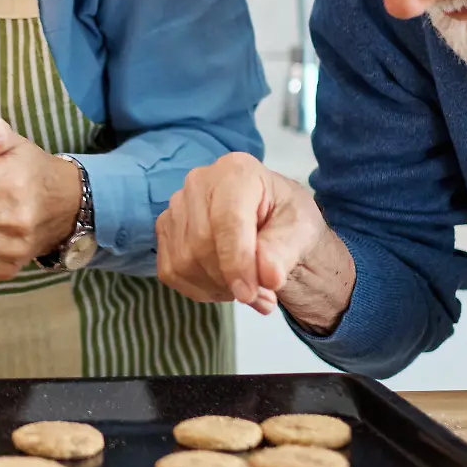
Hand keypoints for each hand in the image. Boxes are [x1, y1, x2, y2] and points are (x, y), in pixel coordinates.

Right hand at [155, 152, 355, 330]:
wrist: (270, 223)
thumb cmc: (286, 220)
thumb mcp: (301, 231)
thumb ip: (284, 251)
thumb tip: (268, 276)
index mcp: (237, 171)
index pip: (227, 220)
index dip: (237, 262)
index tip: (249, 293)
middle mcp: (198, 182)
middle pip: (200, 244)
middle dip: (229, 279)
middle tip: (262, 295)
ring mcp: (176, 206)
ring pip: (183, 262)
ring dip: (217, 288)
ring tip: (249, 289)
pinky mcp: (165, 230)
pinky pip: (171, 271)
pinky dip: (200, 289)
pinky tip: (225, 285)